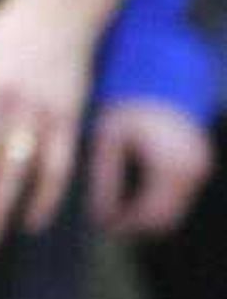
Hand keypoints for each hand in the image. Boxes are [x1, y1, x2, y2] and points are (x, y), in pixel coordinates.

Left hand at [88, 97, 213, 238]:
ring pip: (174, 209)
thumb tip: (97, 214)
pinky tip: (133, 190)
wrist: (164, 73)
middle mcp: (192, 171)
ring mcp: (200, 167)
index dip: (124, 225)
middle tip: (107, 221)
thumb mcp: (109, 138)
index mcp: (170, 167)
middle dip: (136, 224)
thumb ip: (104, 178)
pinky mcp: (201, 163)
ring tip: (116, 206)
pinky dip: (158, 200)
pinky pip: (180, 194)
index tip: (101, 224)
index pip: (149, 216)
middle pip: (165, 219)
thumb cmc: (129, 102)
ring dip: (147, 213)